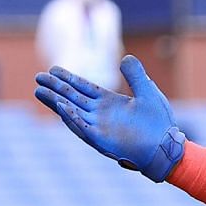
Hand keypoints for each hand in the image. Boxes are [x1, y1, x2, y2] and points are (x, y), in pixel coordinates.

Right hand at [34, 57, 185, 180]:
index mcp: (110, 102)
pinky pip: (82, 128)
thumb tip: (125, 58)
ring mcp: (100, 127)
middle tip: (38, 78)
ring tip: (39, 91)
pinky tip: (60, 107)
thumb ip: (135, 75)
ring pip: (72, 112)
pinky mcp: (102, 140)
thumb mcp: (148, 92)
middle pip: (72, 98)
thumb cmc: (160, 123)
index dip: (68, 78)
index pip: (83, 87)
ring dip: (56, 102)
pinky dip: (71, 118)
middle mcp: (101, 114)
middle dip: (56, 88)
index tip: (53, 69)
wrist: (167, 148)